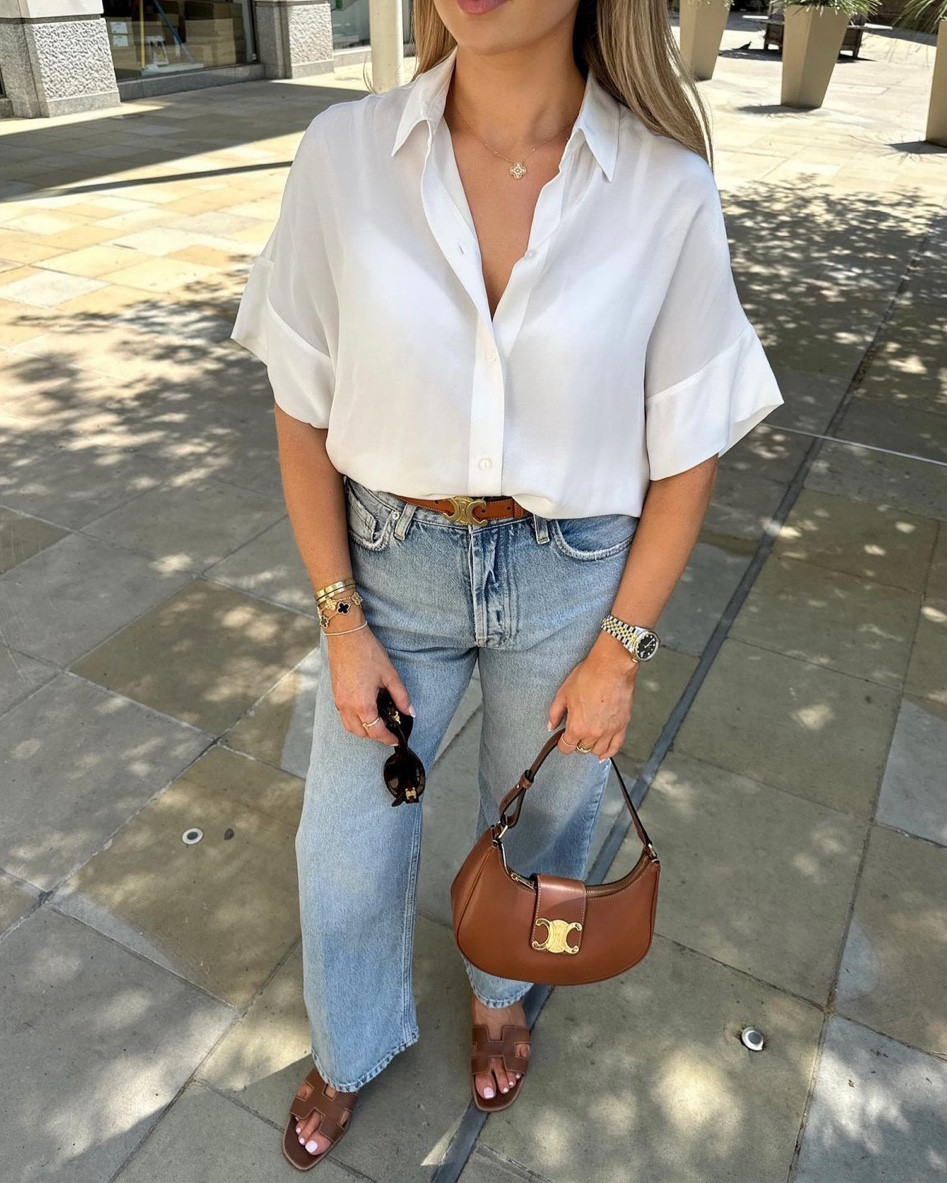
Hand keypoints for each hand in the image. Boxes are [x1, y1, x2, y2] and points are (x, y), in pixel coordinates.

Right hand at [324, 619, 413, 745]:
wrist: (346, 637)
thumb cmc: (367, 652)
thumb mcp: (390, 675)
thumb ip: (401, 696)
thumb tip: (411, 712)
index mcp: (363, 704)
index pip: (376, 731)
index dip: (387, 738)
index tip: (396, 739)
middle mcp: (347, 706)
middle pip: (361, 733)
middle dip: (375, 736)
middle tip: (389, 732)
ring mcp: (339, 701)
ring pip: (349, 727)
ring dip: (363, 730)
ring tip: (377, 724)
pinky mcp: (335, 694)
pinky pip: (343, 716)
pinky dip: (354, 720)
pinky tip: (364, 711)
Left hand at [547, 635, 638, 761]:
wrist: (611, 667)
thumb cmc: (588, 677)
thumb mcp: (563, 693)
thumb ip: (555, 713)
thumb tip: (551, 726)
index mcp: (577, 727)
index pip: (567, 747)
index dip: (562, 744)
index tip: (562, 739)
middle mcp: (594, 733)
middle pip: (582, 749)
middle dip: (577, 742)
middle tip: (576, 732)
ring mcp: (610, 731)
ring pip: (599, 750)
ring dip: (591, 747)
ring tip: (588, 739)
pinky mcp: (622, 725)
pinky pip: (616, 746)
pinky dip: (609, 753)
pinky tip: (603, 755)